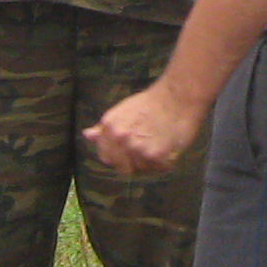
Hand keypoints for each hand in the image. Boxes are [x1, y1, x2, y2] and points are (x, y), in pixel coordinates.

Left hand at [86, 77, 208, 174]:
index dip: (118, 156)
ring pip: (141, 170)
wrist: (178, 97)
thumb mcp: (122, 111)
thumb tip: (87, 135)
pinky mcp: (158, 158)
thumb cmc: (151, 102)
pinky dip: (164, 162)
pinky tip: (168, 146)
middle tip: (147, 146)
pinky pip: (158, 169)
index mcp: (110, 128)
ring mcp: (139, 150)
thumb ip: (104, 128)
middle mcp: (121, 140)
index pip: (106, 157)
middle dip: (133, 161)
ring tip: (159, 143)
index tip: (130, 149)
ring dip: (150, 162)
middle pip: (123, 168)